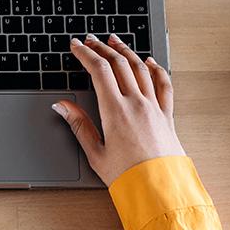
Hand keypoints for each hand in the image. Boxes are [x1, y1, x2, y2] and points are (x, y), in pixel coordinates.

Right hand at [55, 33, 185, 184]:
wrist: (159, 189)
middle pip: (119, 64)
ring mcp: (154, 107)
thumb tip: (62, 105)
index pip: (99, 70)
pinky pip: (163, 84)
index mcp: (115, 111)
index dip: (85, 54)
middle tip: (91, 40)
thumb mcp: (95, 153)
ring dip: (126, 51)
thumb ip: (78, 125)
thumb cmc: (127, 176)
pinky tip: (149, 61)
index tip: (76, 46)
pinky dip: (156, 68)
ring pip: (141, 68)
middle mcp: (136, 103)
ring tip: (115, 41)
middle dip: (103, 48)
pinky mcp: (166, 115)